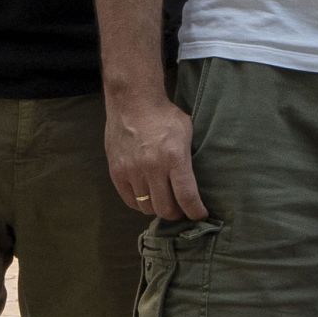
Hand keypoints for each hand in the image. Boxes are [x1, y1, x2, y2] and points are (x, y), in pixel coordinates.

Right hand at [108, 89, 207, 223]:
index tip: (200, 215)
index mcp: (174, 157)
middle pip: (166, 209)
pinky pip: (130, 200)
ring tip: (164, 202)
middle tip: (181, 210)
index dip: (196, 212)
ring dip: (158, 208)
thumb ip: (189, 160)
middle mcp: (152, 167)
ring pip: (147, 207)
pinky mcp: (117, 172)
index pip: (186, 197)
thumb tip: (197, 184)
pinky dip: (141, 203)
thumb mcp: (187, 133)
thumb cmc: (164, 116)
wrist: (132, 101)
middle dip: (177, 214)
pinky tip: (148, 196)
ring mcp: (132, 171)